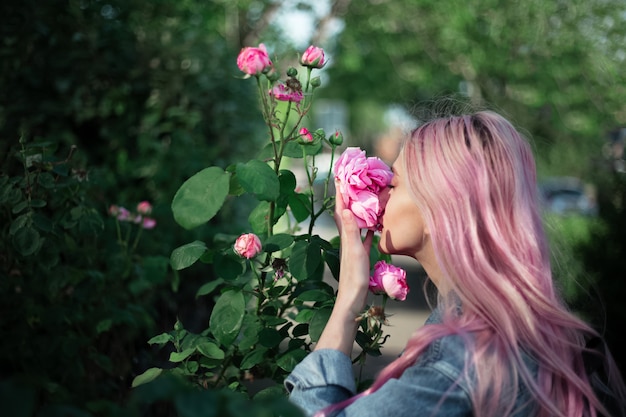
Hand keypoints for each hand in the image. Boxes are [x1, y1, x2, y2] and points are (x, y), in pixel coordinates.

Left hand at [315, 181, 372, 353]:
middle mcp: (347, 238)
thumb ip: (352, 231)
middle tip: (352, 180)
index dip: (340, 192)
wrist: (353, 299)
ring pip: (355, 222)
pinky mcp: (360, 255)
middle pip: (347, 212)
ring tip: (363, 196)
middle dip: (348, 196)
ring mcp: (353, 246)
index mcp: (345, 235)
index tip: (341, 174)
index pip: (341, 208)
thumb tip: (346, 208)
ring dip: (358, 209)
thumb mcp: (354, 251)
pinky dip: (368, 226)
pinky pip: (364, 235)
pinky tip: (373, 224)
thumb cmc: (354, 277)